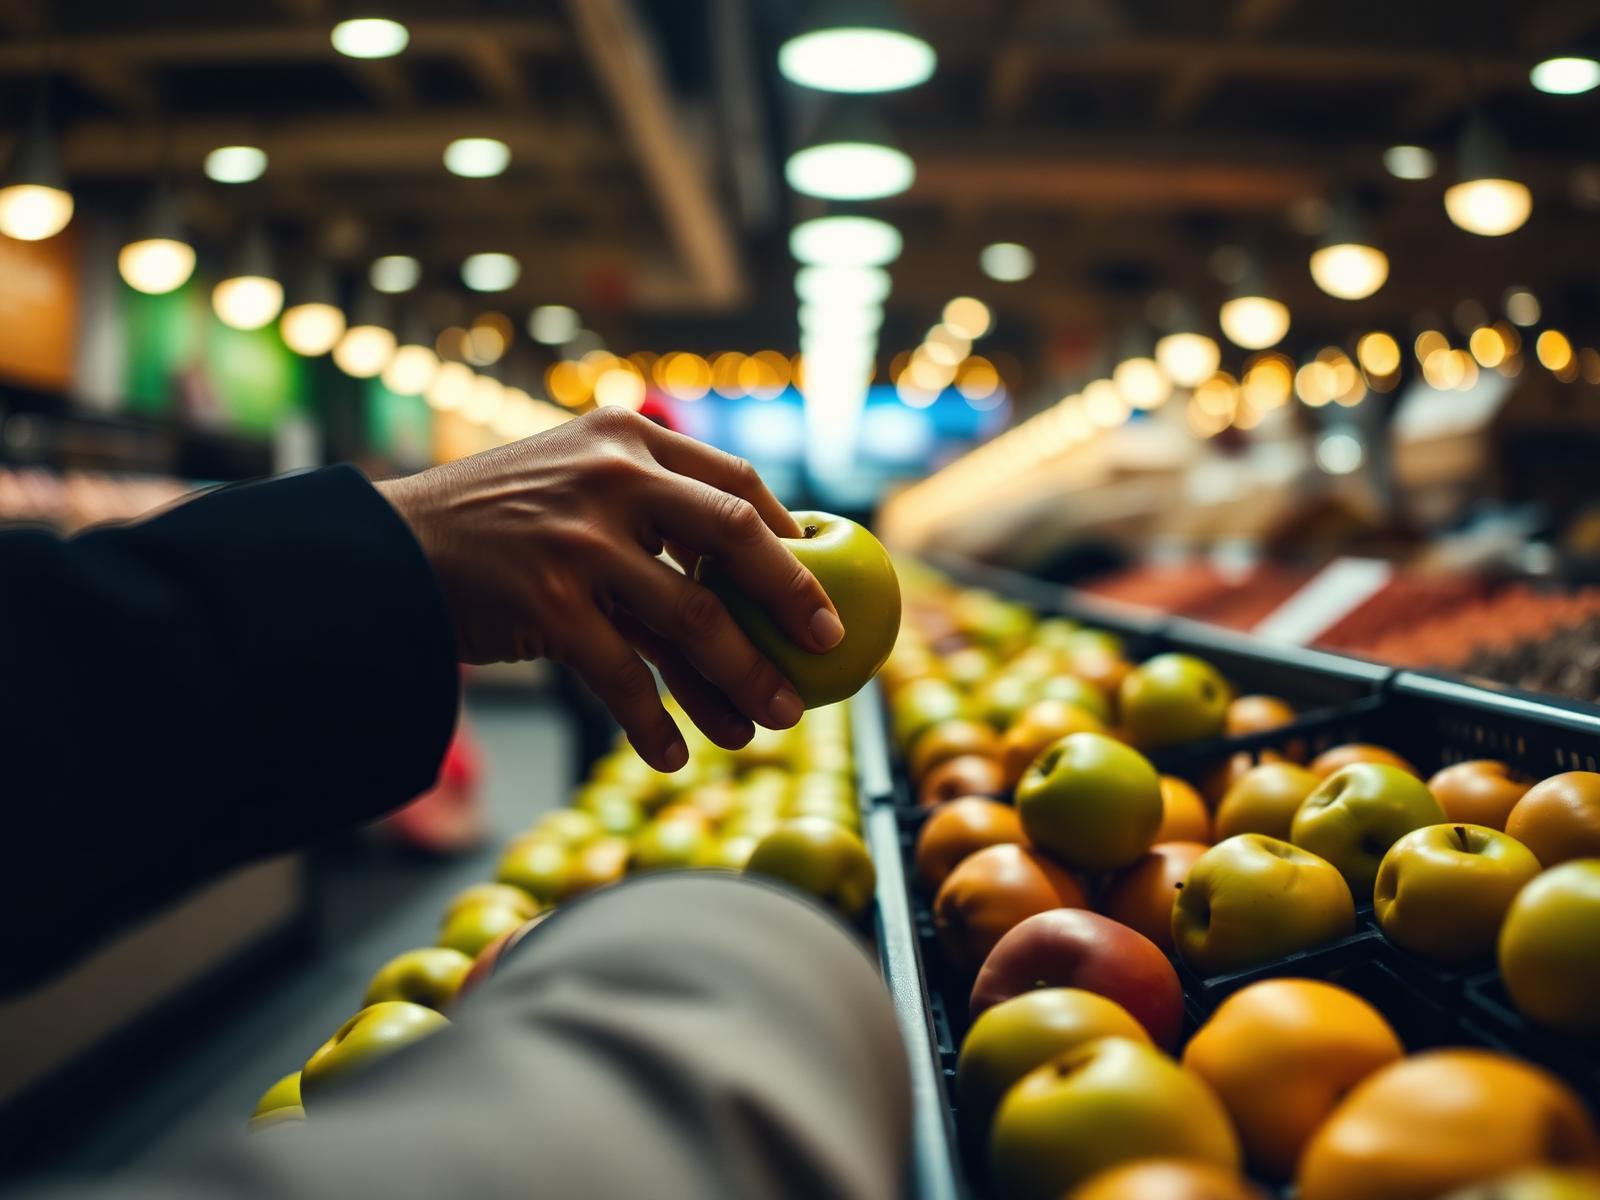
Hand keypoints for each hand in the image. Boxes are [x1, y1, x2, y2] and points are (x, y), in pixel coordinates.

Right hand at [375, 408, 844, 770]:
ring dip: (739, 682)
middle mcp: (611, 475)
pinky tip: (675, 754)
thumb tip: (745, 575)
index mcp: (626, 438)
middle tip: (825, 650)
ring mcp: (579, 539)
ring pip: (690, 621)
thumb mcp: (569, 479)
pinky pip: (624, 676)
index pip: (736, 483)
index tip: (820, 584)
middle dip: (790, 601)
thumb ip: (646, 507)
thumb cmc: (493, 527)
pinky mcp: (547, 603)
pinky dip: (655, 723)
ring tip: (769, 723)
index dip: (791, 537)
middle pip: (734, 540)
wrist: (386, 554)